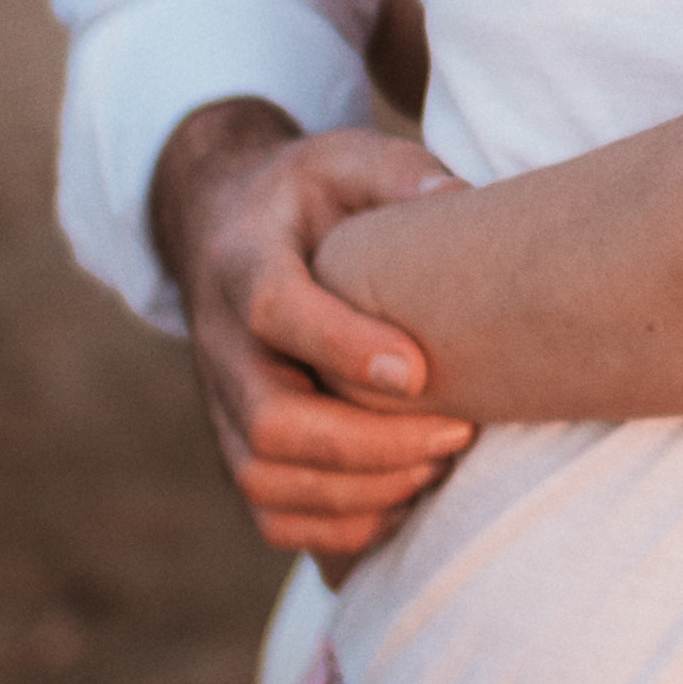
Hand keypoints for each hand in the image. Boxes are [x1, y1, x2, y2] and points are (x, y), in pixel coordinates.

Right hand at [150, 101, 474, 555]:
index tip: (421, 371)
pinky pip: (270, 516)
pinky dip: (338, 527)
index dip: (342, 347)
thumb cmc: (307, 194)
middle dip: (369, 443)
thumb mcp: (345, 156)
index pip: (276, 313)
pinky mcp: (237, 446)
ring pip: (266, 479)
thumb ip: (399, 173)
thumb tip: (462, 197)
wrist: (226, 228)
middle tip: (459, 430)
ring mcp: (221, 404)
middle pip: (270, 422)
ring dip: (361, 490)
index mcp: (243, 261)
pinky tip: (407, 499)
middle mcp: (220, 342)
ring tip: (442, 464)